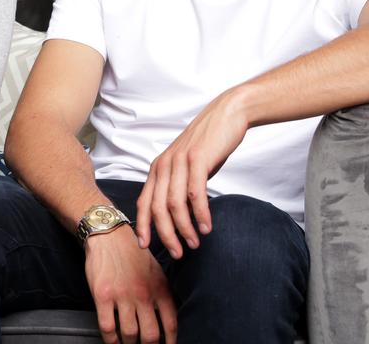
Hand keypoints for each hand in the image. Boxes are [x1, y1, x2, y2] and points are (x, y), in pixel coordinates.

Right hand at [84, 227, 177, 343]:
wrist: (109, 235)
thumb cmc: (133, 254)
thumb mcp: (157, 271)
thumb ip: (163, 295)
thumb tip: (169, 321)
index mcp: (159, 289)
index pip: (171, 324)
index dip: (170, 342)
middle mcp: (143, 294)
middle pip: (151, 335)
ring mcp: (122, 295)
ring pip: (130, 334)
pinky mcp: (102, 296)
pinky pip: (108, 327)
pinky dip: (111, 340)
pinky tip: (113, 341)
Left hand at [135, 91, 248, 257]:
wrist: (226, 115)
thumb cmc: (208, 144)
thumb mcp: (187, 167)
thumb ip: (179, 187)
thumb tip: (179, 216)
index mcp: (158, 168)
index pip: (143, 202)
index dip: (142, 226)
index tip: (145, 247)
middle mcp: (164, 165)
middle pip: (157, 208)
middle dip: (165, 234)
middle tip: (177, 253)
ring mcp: (179, 162)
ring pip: (175, 204)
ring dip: (184, 228)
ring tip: (194, 243)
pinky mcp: (197, 160)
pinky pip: (195, 193)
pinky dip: (200, 214)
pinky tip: (207, 227)